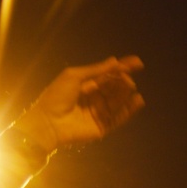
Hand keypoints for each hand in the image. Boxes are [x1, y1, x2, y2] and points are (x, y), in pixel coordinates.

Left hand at [16, 55, 145, 151]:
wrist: (48, 122)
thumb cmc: (57, 96)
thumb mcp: (74, 76)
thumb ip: (96, 70)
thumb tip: (115, 61)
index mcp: (86, 85)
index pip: (107, 74)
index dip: (122, 68)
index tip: (137, 62)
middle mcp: (94, 98)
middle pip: (114, 87)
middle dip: (123, 80)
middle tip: (128, 78)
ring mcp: (99, 113)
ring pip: (118, 101)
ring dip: (126, 92)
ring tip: (130, 86)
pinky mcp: (102, 126)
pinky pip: (119, 117)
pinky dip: (130, 109)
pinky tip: (138, 100)